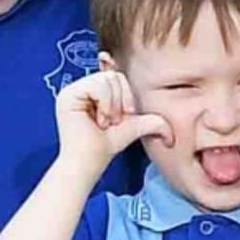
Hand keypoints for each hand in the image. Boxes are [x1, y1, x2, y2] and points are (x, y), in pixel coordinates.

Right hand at [53, 69, 171, 175]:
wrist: (89, 163)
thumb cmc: (106, 147)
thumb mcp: (134, 128)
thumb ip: (152, 121)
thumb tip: (171, 136)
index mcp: (96, 91)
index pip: (119, 76)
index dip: (127, 95)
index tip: (126, 114)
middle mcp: (83, 87)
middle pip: (114, 75)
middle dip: (122, 100)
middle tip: (115, 122)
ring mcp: (74, 90)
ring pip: (107, 79)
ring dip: (113, 104)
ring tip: (106, 122)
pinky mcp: (68, 94)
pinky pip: (97, 85)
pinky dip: (105, 103)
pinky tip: (98, 120)